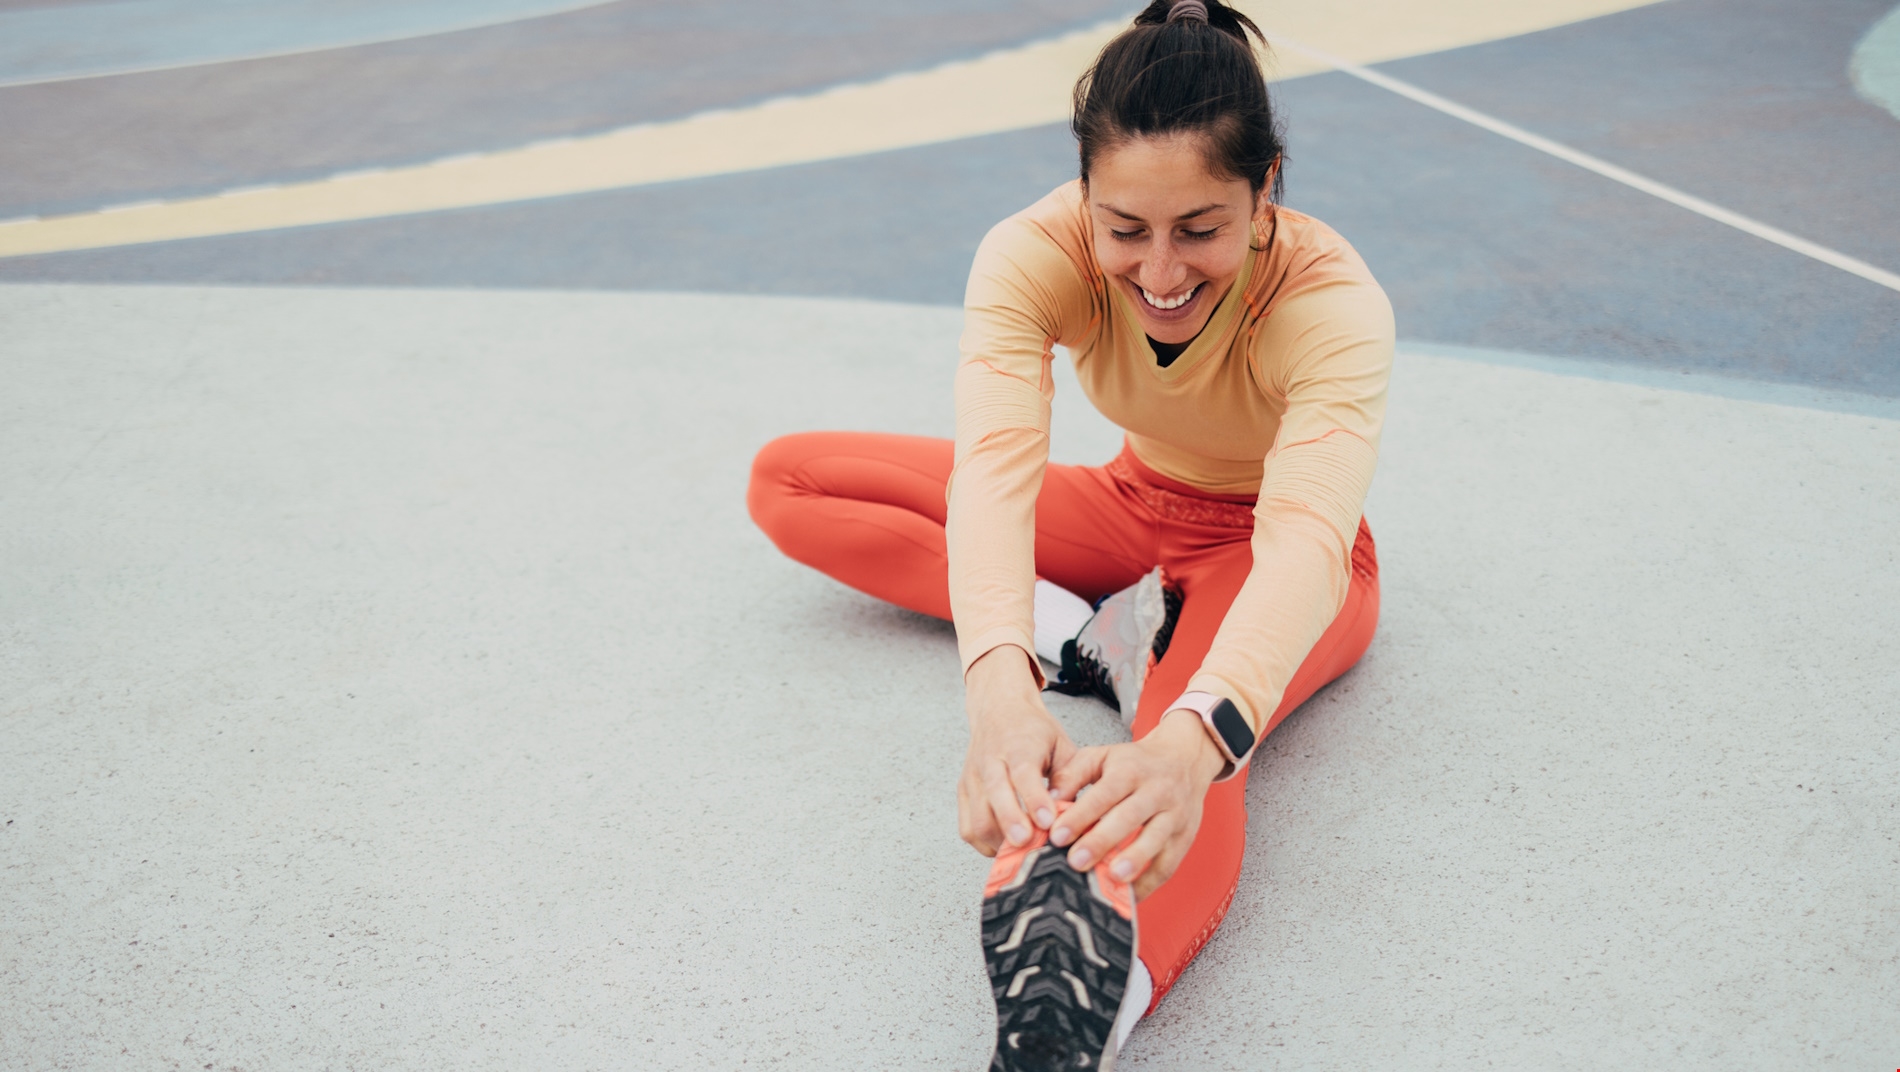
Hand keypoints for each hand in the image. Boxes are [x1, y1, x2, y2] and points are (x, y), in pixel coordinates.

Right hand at [958, 645, 1075, 856]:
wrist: (999, 710)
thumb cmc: (1033, 731)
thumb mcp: (1061, 744)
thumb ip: (1067, 777)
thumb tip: (1071, 813)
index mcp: (1019, 745)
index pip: (1023, 774)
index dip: (1034, 800)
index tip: (1047, 822)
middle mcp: (991, 760)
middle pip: (995, 796)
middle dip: (1011, 824)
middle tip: (1029, 844)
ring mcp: (973, 777)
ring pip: (977, 817)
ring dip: (998, 840)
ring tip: (1022, 851)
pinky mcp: (963, 792)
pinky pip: (966, 827)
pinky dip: (984, 843)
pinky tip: (1004, 846)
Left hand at [1047, 709, 1227, 899]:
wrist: (1183, 759)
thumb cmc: (1134, 763)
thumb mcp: (1101, 756)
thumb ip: (1072, 774)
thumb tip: (1050, 801)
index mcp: (1131, 770)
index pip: (1104, 793)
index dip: (1081, 815)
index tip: (1057, 836)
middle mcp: (1156, 791)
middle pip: (1129, 817)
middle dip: (1102, 841)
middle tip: (1076, 862)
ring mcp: (1174, 815)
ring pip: (1155, 840)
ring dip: (1133, 862)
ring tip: (1111, 879)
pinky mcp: (1184, 837)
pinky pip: (1168, 864)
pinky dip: (1149, 883)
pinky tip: (1129, 895)